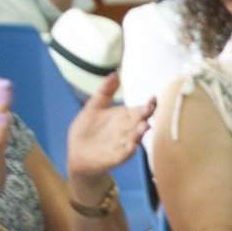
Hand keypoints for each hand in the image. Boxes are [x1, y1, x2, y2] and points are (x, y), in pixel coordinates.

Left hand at [65, 71, 153, 186]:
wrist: (77, 154)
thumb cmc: (87, 131)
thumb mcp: (93, 107)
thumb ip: (105, 92)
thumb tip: (115, 73)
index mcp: (124, 118)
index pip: (139, 110)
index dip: (147, 105)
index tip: (154, 98)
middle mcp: (126, 131)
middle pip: (139, 122)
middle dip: (145, 116)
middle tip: (150, 109)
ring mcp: (122, 144)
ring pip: (134, 138)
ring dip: (139, 133)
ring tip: (144, 126)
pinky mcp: (114, 157)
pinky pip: (123, 154)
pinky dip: (128, 151)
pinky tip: (132, 146)